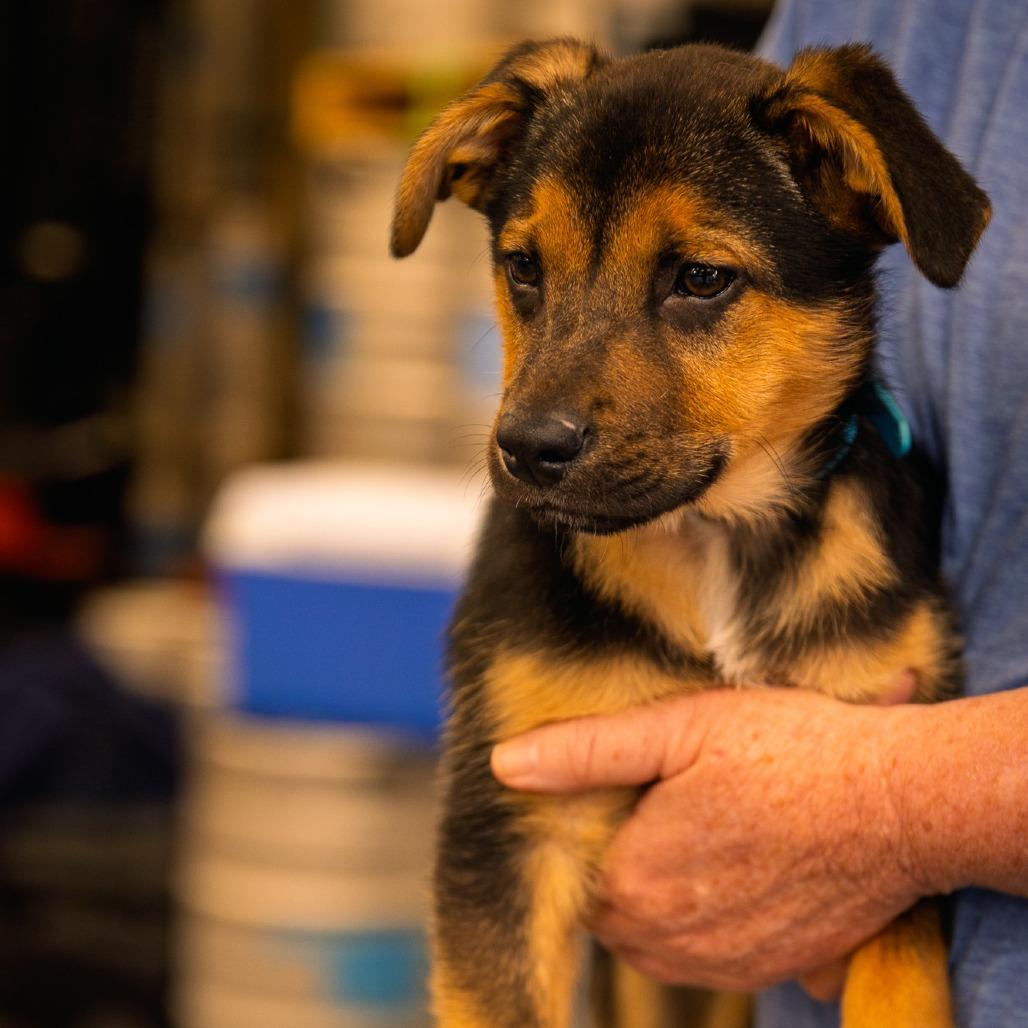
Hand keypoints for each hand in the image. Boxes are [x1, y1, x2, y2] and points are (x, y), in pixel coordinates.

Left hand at [491, 683, 927, 992]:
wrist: (899, 803)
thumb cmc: (790, 753)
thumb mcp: (680, 727)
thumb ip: (585, 751)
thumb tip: (504, 765)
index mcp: (633, 882)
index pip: (568, 868)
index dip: (585, 825)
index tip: (620, 789)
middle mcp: (667, 941)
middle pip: (606, 903)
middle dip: (619, 857)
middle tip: (662, 800)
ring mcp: (720, 964)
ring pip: (649, 933)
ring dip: (657, 890)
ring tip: (698, 828)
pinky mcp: (767, 971)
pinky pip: (701, 954)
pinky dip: (701, 917)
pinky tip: (729, 865)